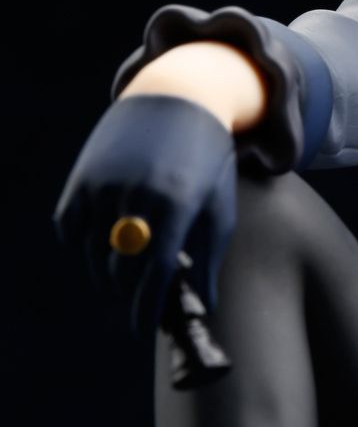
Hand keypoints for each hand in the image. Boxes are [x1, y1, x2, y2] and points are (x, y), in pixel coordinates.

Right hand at [54, 93, 237, 335]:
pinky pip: (70, 229)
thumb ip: (210, 256)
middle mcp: (136, 194)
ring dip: (104, 274)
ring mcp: (104, 184)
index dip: (144, 310)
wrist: (178, 96)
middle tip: (138, 305)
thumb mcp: (218, 203)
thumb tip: (207, 306)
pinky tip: (101, 251)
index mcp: (176, 204)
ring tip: (123, 280)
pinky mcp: (82, 177)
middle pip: (120, 270)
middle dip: (127, 294)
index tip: (142, 330)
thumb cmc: (207, 158)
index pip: (154, 275)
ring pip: (91, 254)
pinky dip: (81, 247)